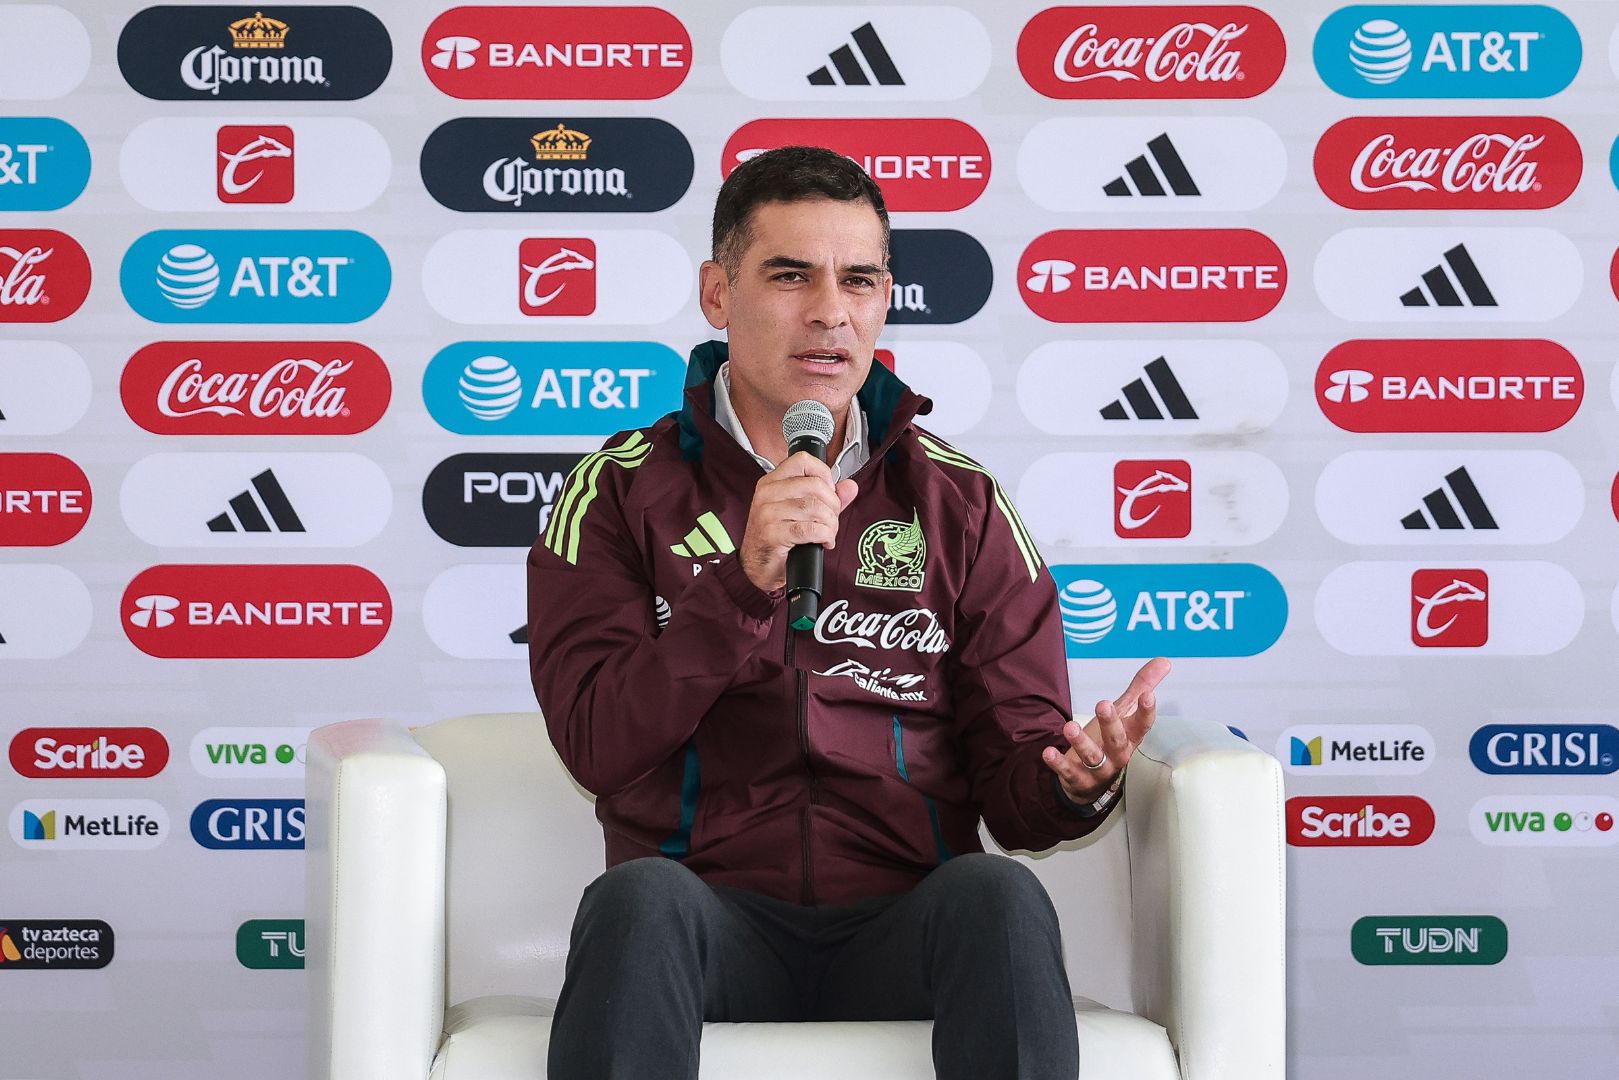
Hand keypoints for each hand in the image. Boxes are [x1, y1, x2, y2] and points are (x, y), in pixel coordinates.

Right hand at [738, 452, 858, 592]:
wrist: (757, 566)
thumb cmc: (777, 537)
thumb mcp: (800, 512)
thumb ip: (827, 497)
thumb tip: (850, 486)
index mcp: (772, 482)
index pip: (803, 460)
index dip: (824, 474)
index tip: (830, 491)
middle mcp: (767, 493)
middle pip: (814, 485)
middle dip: (833, 504)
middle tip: (832, 519)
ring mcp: (767, 513)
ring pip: (814, 507)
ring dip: (830, 523)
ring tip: (828, 533)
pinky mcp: (772, 534)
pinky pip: (809, 529)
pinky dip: (824, 536)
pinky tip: (824, 542)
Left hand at [1041, 657, 1170, 803]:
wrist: (1092, 782)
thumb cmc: (1110, 741)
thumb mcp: (1125, 714)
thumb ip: (1141, 687)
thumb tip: (1164, 662)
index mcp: (1130, 737)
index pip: (1143, 725)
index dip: (1147, 712)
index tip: (1148, 695)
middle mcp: (1117, 754)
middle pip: (1117, 740)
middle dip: (1110, 723)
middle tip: (1103, 704)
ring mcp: (1098, 769)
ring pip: (1092, 757)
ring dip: (1081, 742)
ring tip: (1069, 726)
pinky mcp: (1078, 778)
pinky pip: (1069, 771)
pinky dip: (1058, 763)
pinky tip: (1048, 752)